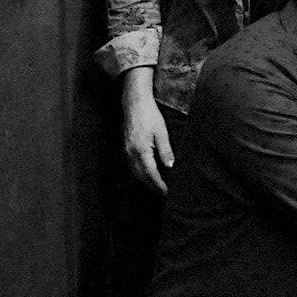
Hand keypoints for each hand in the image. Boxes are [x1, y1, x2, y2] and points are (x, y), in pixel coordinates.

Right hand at [121, 70, 172, 194]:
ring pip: (135, 174)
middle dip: (153, 187)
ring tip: (159, 187)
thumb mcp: (161, 132)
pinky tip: (148, 175)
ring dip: (146, 182)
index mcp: (140, 150)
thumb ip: (165, 151)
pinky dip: (140, 174)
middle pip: (141, 177)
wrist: (134, 102)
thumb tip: (171, 166)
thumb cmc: (149, 114)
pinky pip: (132, 167)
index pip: (151, 174)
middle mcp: (130, 153)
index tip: (168, 193)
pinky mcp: (125, 148)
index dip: (160, 185)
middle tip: (165, 193)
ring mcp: (126, 151)